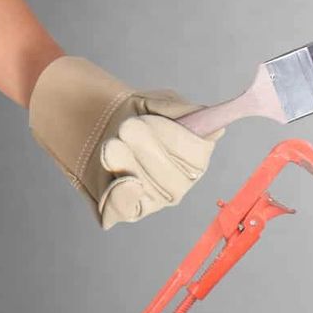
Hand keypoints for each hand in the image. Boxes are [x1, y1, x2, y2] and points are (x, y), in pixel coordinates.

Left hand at [28, 57, 220, 229]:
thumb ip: (183, 111)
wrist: (97, 126)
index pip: (197, 154)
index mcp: (195, 155)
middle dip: (146, 148)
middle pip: (174, 177)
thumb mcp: (157, 102)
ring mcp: (157, 199)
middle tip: (125, 128)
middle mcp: (182, 182)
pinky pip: (128, 210)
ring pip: (152, 190)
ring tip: (111, 144)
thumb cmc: (134, 115)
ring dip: (128, 164)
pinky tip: (118, 180)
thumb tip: (215, 128)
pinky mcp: (129, 209)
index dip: (172, 137)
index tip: (146, 119)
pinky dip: (122, 196)